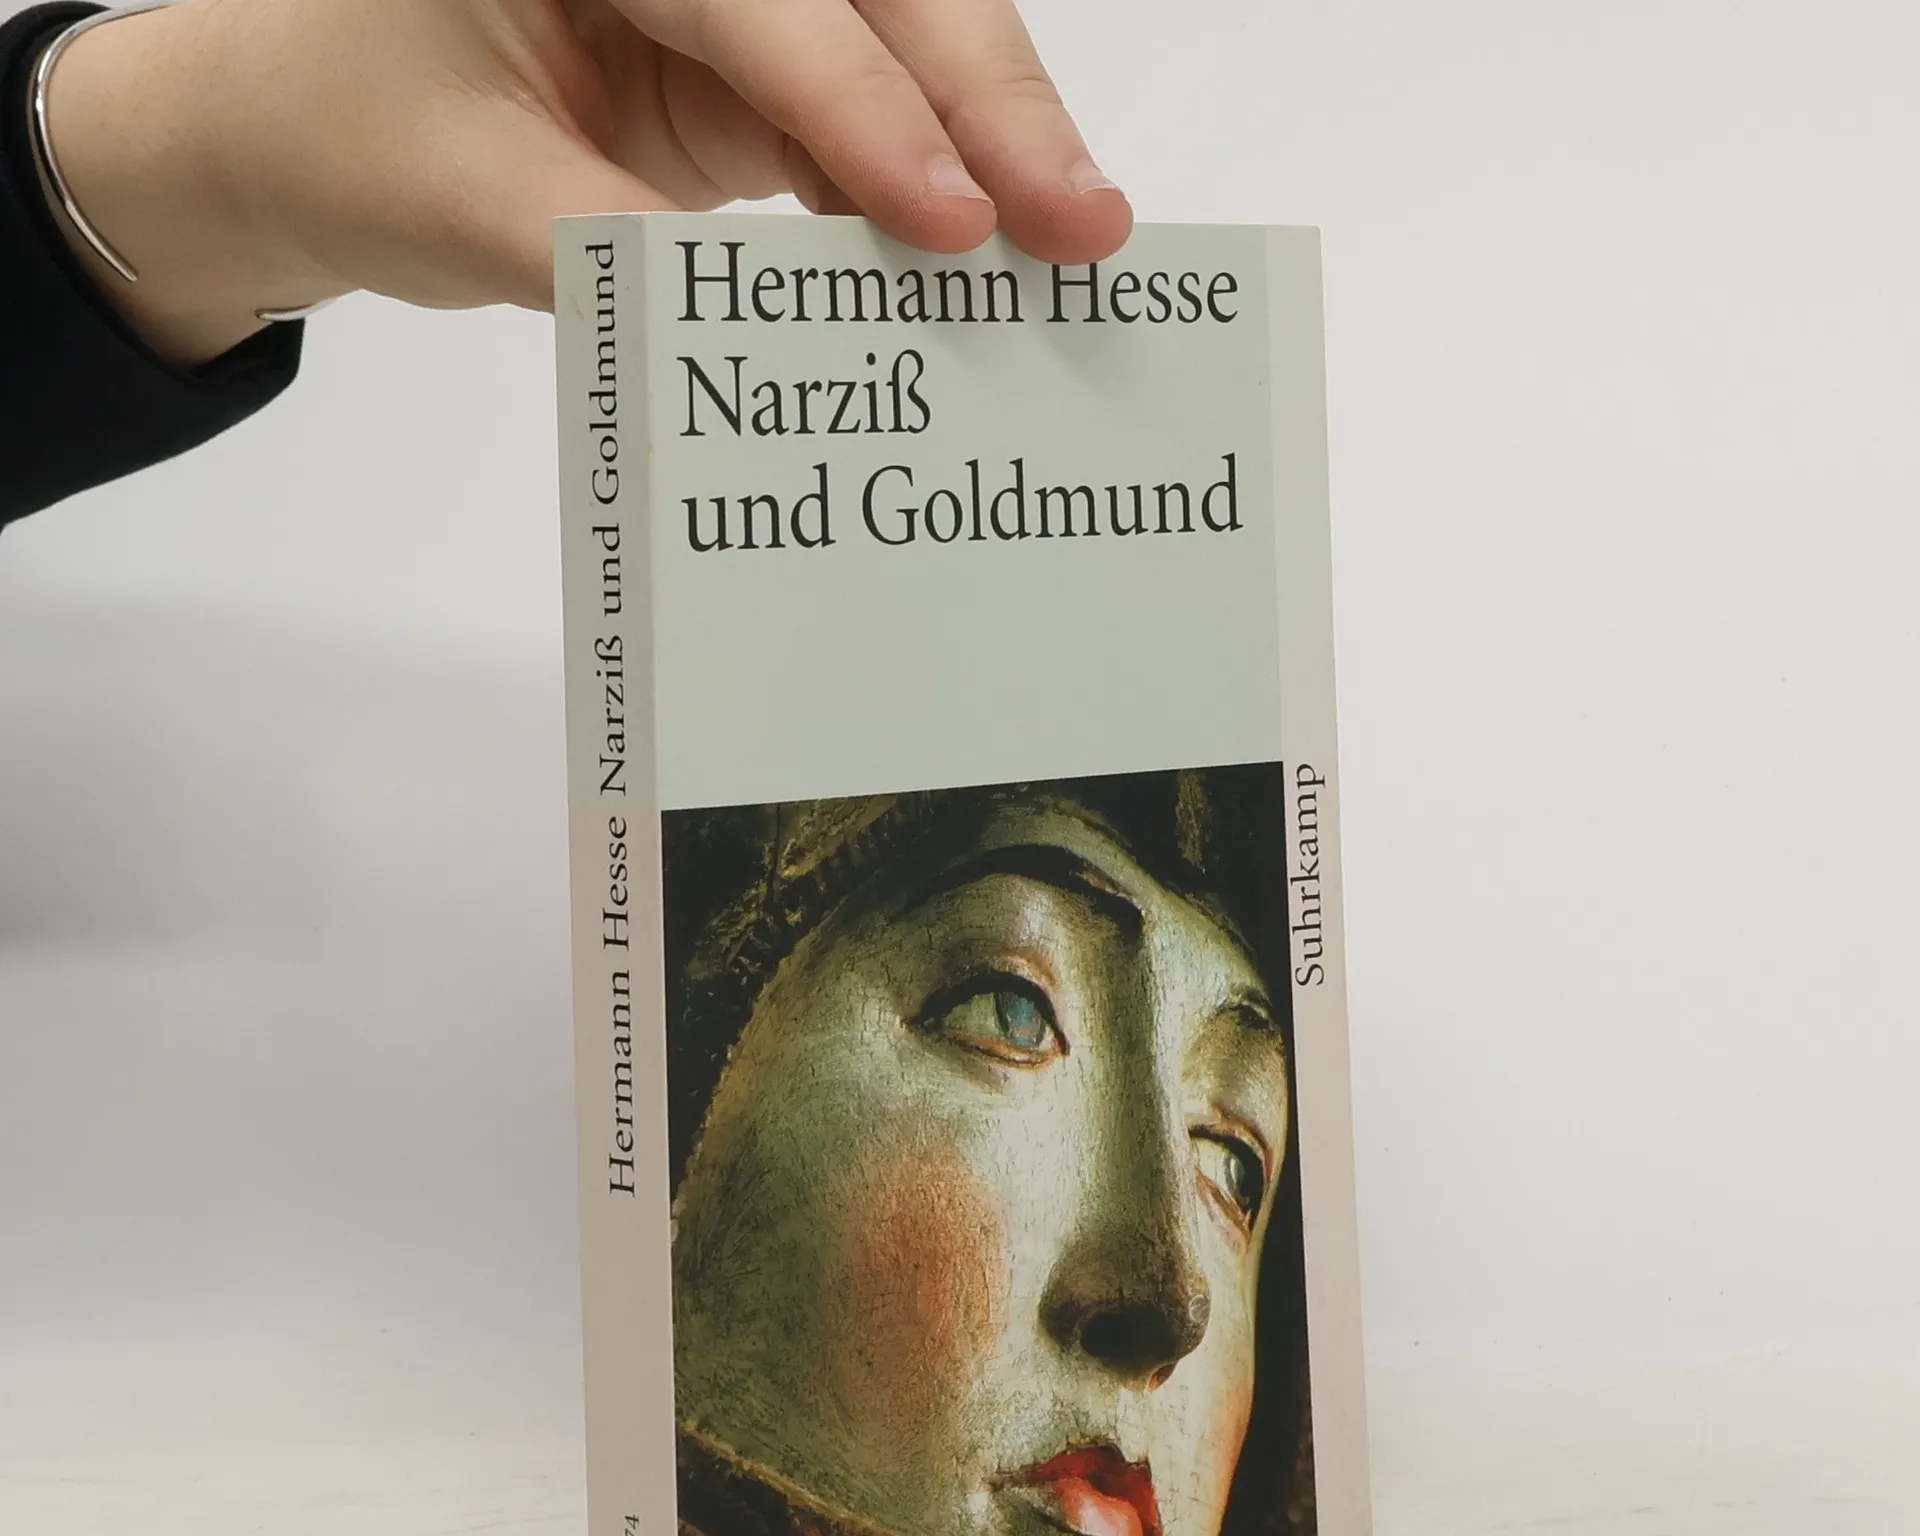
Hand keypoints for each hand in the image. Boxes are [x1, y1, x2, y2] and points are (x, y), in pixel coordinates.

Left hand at [42, 0, 1133, 364]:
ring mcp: (725, 2)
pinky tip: (984, 252)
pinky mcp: (745, 73)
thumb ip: (625, 258)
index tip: (956, 223)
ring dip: (990, 139)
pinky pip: (864, 115)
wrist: (291, 130)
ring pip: (899, 42)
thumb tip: (786, 329)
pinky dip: (929, 183)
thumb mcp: (467, 200)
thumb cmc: (346, 128)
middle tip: (1084, 221)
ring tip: (1071, 240)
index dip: (870, 115)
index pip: (766, 6)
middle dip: (990, 102)